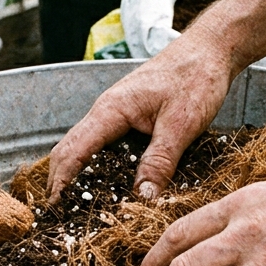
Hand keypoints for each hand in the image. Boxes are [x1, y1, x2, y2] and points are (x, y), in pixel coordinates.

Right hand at [48, 33, 233, 202]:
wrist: (211, 49)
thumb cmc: (196, 77)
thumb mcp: (181, 124)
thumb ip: (160, 161)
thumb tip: (143, 199)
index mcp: (110, 110)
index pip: (72, 150)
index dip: (61, 182)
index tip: (54, 210)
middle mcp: (106, 111)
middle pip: (69, 149)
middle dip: (60, 181)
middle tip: (59, 216)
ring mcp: (116, 114)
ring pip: (84, 147)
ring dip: (76, 175)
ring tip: (75, 207)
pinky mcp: (129, 117)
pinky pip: (103, 145)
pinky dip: (96, 165)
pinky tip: (105, 184)